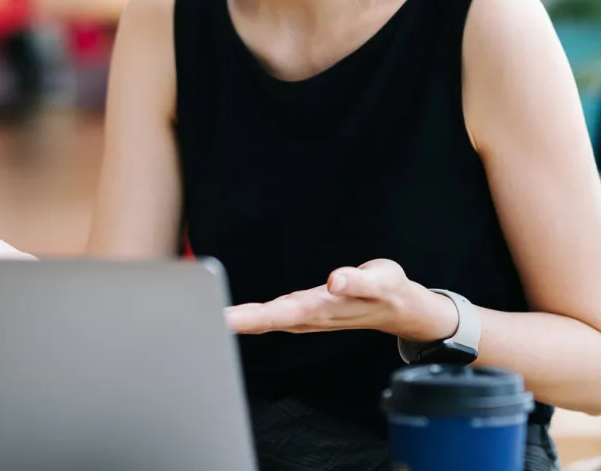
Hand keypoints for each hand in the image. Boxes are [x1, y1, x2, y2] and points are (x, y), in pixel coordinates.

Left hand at [224, 259, 457, 341]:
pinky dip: (250, 317)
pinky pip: (272, 315)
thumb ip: (357, 280)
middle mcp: (309, 315)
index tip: (222, 318)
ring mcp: (306, 315)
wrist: (398, 306)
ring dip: (238, 321)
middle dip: (233, 321)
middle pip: (264, 320)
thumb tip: (335, 280)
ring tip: (208, 318)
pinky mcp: (306, 310)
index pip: (278, 313)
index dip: (249, 317)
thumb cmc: (389, 289)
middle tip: (201, 319)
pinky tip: (236, 316)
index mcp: (322, 308)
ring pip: (266, 320)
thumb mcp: (380, 279)